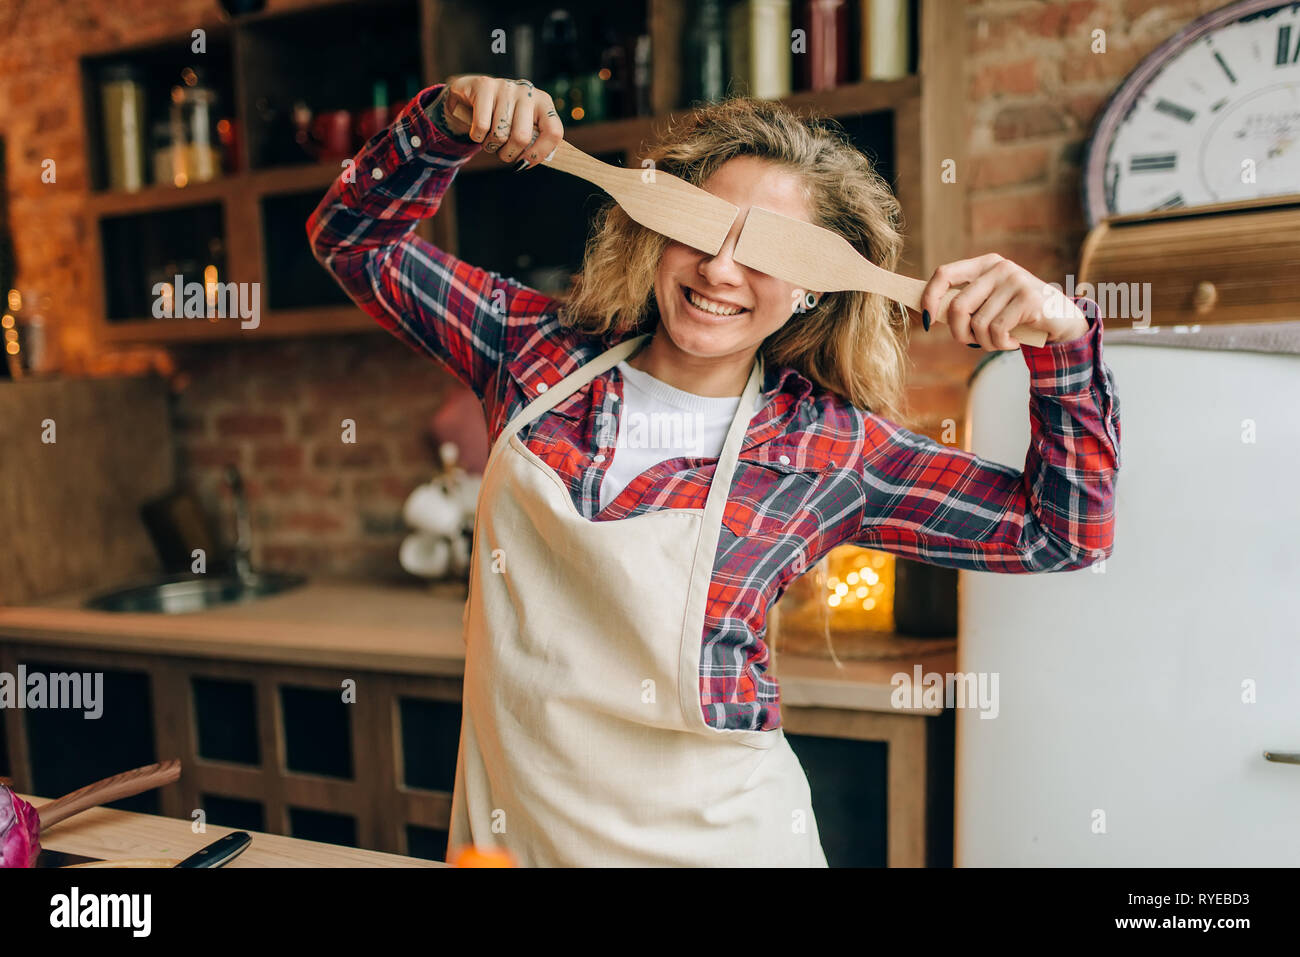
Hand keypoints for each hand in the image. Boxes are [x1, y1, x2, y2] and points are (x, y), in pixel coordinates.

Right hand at [441, 75, 563, 168]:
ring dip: (491, 146)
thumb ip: (533, 143)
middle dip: (509, 154)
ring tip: (489, 137)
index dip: (539, 154)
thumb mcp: (522, 127)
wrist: (471, 94)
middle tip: (503, 153)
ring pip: (499, 134)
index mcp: (543, 103)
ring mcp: (506, 87)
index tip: (525, 163)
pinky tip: (479, 130)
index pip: (553, 132)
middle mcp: (527, 92)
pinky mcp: (484, 86)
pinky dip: (477, 136)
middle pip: (522, 137)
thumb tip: (528, 163)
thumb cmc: (502, 118)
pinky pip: (482, 126)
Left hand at [920, 253, 1089, 349]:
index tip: (927, 322)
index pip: (944, 274)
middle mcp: (999, 268)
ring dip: (985, 343)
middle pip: (958, 306)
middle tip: (973, 342)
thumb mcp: (990, 304)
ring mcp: (1015, 281)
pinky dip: (1001, 344)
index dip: (930, 298)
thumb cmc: (1018, 316)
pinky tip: (1013, 342)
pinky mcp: (1028, 299)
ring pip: (979, 324)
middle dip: (960, 334)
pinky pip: (997, 331)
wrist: (1062, 320)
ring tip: (1000, 341)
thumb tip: (929, 314)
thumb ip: (965, 304)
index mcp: (985, 265)